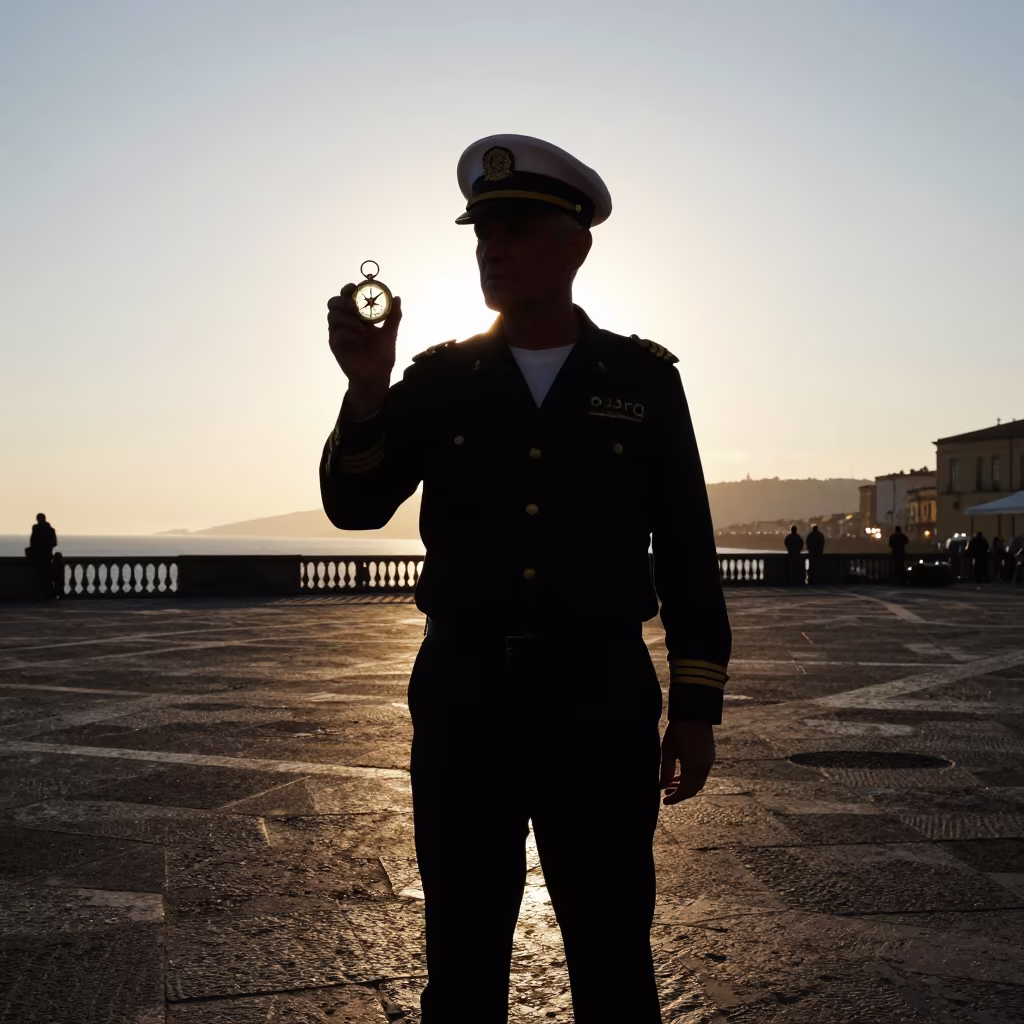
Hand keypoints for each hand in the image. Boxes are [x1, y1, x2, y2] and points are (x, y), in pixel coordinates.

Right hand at [327, 284, 403, 410]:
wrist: (377, 375)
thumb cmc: (381, 354)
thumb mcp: (390, 333)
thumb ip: (393, 316)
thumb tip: (396, 298)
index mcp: (357, 315)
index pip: (348, 295)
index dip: (352, 288)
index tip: (362, 286)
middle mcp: (345, 321)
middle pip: (335, 301)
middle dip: (344, 300)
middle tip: (356, 306)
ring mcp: (338, 332)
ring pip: (332, 315)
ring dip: (347, 317)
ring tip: (363, 328)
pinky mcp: (335, 344)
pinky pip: (337, 333)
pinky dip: (349, 333)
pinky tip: (360, 339)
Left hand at [660, 720, 714, 805]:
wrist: (695, 713)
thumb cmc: (678, 730)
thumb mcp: (668, 750)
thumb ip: (666, 770)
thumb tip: (662, 787)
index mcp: (693, 766)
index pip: (685, 790)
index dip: (675, 798)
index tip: (665, 802)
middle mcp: (704, 766)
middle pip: (694, 788)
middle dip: (680, 794)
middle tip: (666, 795)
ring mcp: (709, 761)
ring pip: (698, 781)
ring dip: (685, 786)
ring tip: (670, 785)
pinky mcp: (710, 755)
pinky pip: (701, 773)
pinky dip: (691, 778)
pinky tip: (680, 775)